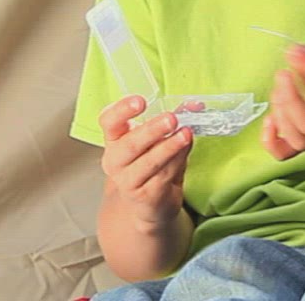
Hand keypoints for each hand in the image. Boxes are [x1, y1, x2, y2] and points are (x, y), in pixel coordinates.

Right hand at [99, 95, 192, 224]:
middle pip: (129, 144)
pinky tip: (186, 150)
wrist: (149, 203)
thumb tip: (195, 105)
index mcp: (115, 139)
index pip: (109, 121)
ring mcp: (128, 180)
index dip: (122, 110)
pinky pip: (163, 176)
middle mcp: (116, 160)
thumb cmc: (152, 165)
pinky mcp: (145, 196)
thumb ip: (173, 122)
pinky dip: (177, 161)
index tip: (140, 101)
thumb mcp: (158, 140)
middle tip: (171, 118)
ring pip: (149, 162)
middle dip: (152, 130)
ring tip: (185, 134)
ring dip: (169, 147)